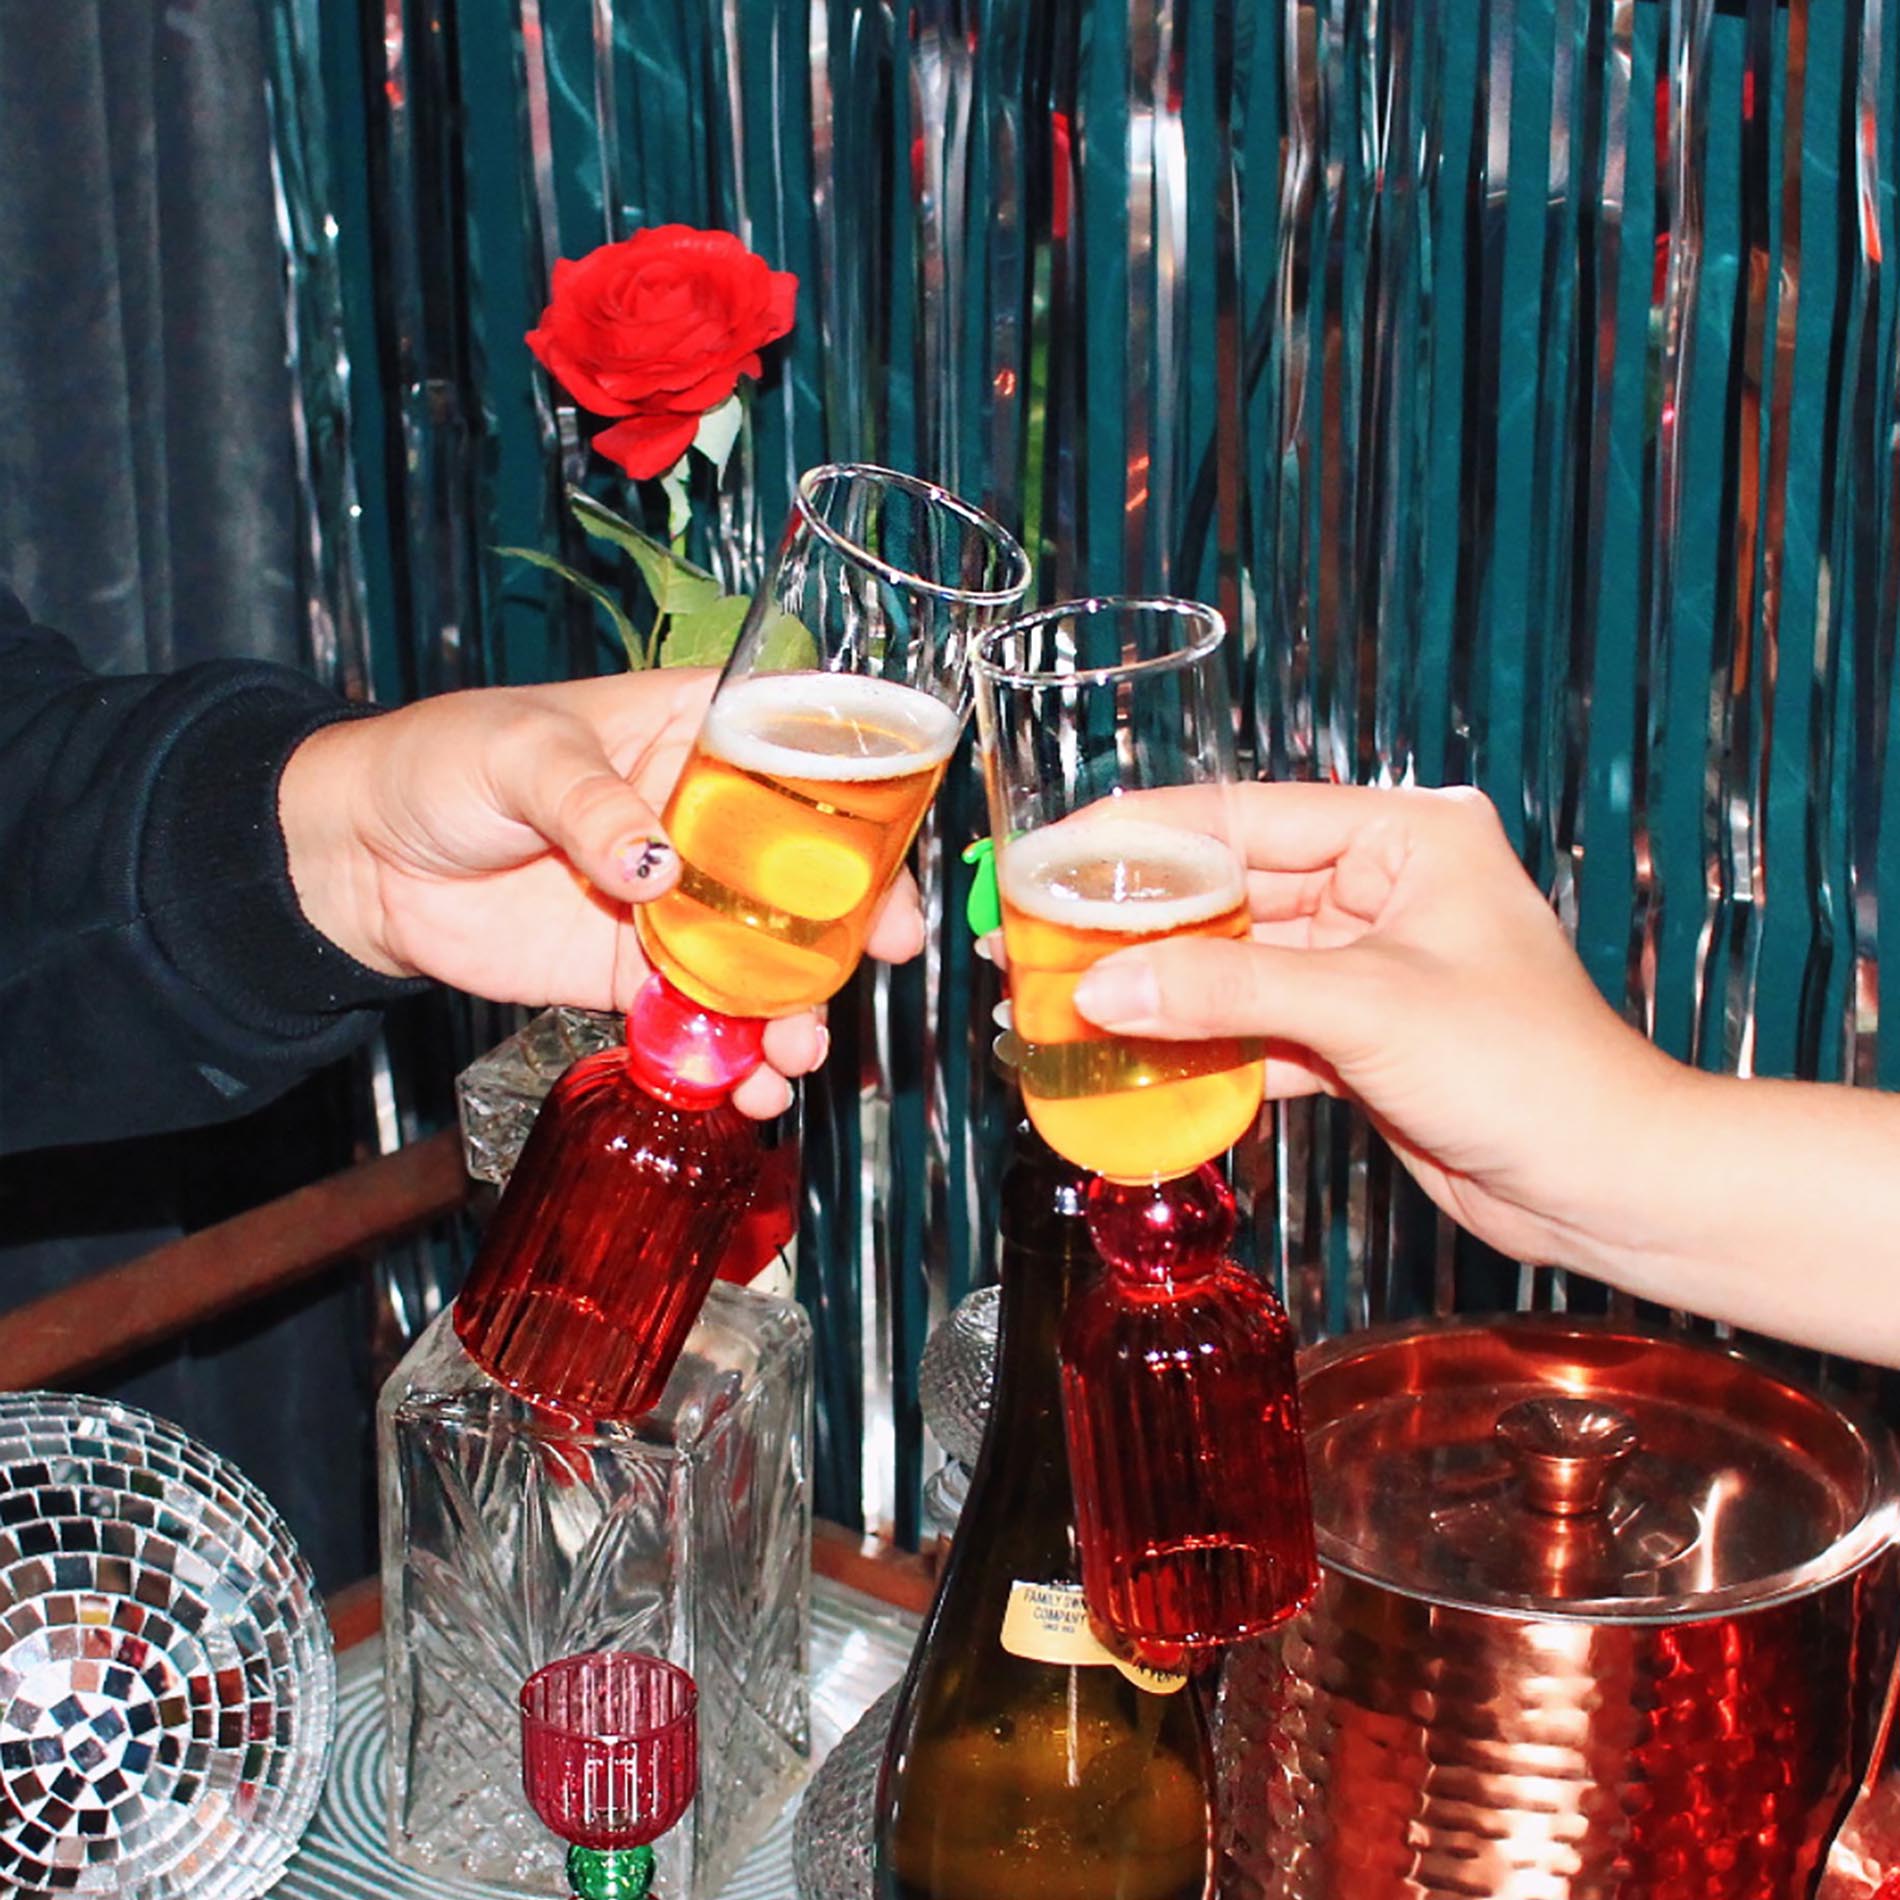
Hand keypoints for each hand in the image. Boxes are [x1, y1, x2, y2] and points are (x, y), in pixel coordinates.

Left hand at [278, 670, 925, 1118]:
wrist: (360, 859)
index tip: (891, 869)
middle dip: (850, 929)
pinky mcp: (637, 973)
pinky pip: (702, 1018)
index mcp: (694, 736)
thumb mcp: (517, 754)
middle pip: (808, 876)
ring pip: (766, 960)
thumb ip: (590, 802)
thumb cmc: (439, 763)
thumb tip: (655, 865)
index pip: (803, 766)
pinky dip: (731, 1058)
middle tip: (876, 966)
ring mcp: (677, 904)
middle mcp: (705, 822)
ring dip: (796, 1010)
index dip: (862, 817)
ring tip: (794, 1054)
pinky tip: (745, 1089)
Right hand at [1067, 782, 1682, 1266]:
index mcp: (1405, 835)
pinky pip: (1260, 1027)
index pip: (1246, 815)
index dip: (1141, 836)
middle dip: (1137, 924)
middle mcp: (1385, 887)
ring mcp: (1370, 965)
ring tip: (1064, 995)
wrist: (1606, 1186)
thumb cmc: (1530, 1069)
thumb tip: (1100, 989)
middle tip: (1037, 936)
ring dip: (1160, 990)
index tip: (1052, 853)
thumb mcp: (1365, 1008)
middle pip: (1230, 891)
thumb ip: (1225, 990)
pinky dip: (1204, 1048)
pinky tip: (1135, 1060)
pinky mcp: (1360, 1037)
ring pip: (1236, 965)